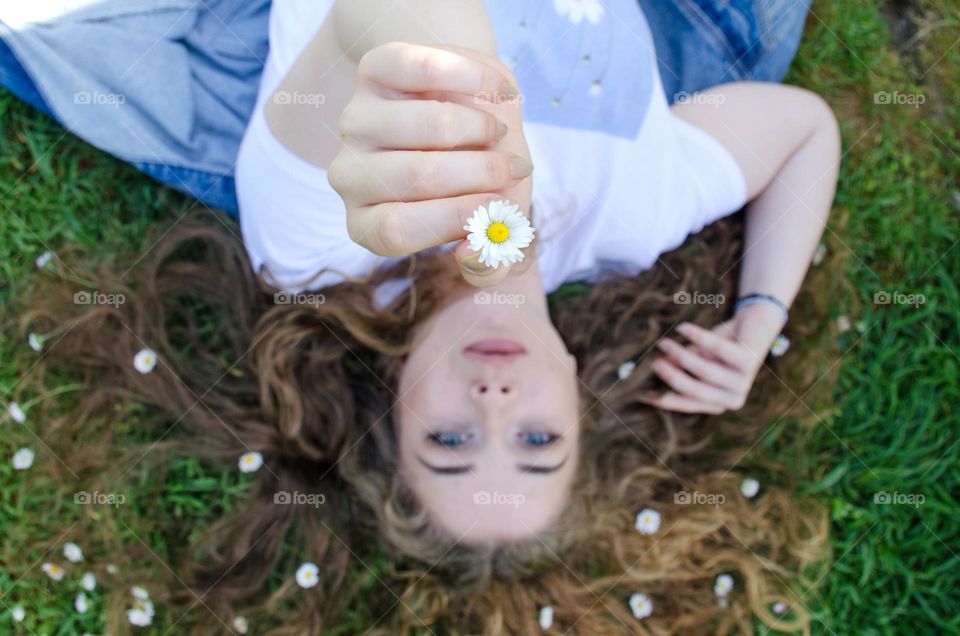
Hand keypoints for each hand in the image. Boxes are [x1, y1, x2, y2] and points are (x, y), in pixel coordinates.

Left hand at [327, 42, 533, 286]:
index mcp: (368, 223)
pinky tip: (496, 92)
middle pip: (412, 177)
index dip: (453, 218)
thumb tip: (472, 257)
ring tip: (499, 131)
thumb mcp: (489, 222)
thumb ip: (488, 260)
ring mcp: (356, 121)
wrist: (473, 104)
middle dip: (479, 172)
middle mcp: (349, 176)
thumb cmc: (478, 174)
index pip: (397, 229)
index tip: (498, 204)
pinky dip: (471, 79)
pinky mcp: (373, 71)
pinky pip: (421, 70)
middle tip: (514, 168)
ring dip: (478, 128)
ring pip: (422, 124)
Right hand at [640, 304, 784, 413]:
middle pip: (696, 390)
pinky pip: (718, 349)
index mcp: (718, 403)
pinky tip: (683, 328)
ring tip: (663, 342)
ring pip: (705, 371)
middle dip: (671, 376)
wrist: (755, 326)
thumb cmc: (721, 347)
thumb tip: (655, 367)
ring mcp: (744, 381)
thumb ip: (680, 365)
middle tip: (653, 362)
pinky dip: (698, 337)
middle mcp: (733, 398)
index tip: (641, 392)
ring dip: (680, 355)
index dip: (664, 398)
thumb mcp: (697, 358)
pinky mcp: (750, 360)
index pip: (686, 404)